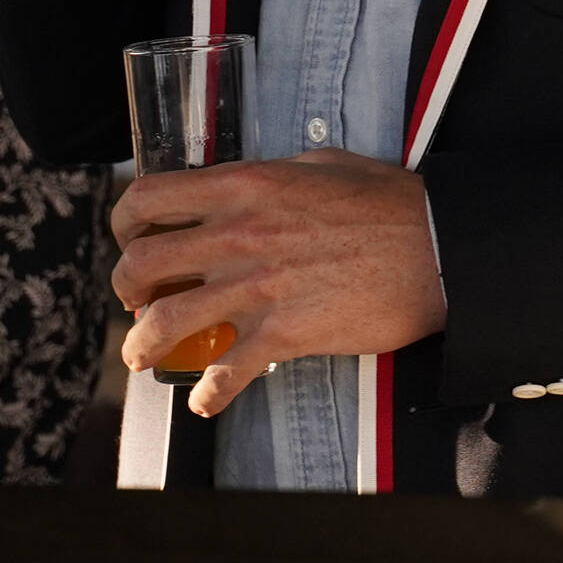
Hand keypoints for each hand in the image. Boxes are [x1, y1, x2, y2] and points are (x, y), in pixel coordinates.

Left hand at [112, 150, 447, 417]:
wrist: (437, 248)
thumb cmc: (387, 202)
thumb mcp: (320, 164)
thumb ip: (271, 178)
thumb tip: (246, 190)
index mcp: (243, 186)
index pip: (150, 197)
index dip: (125, 221)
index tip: (129, 238)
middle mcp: (238, 235)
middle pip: (142, 264)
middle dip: (124, 287)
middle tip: (133, 299)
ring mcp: (257, 287)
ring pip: (166, 322)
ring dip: (142, 344)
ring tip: (142, 354)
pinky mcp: (284, 334)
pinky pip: (224, 373)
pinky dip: (206, 393)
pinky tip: (204, 398)